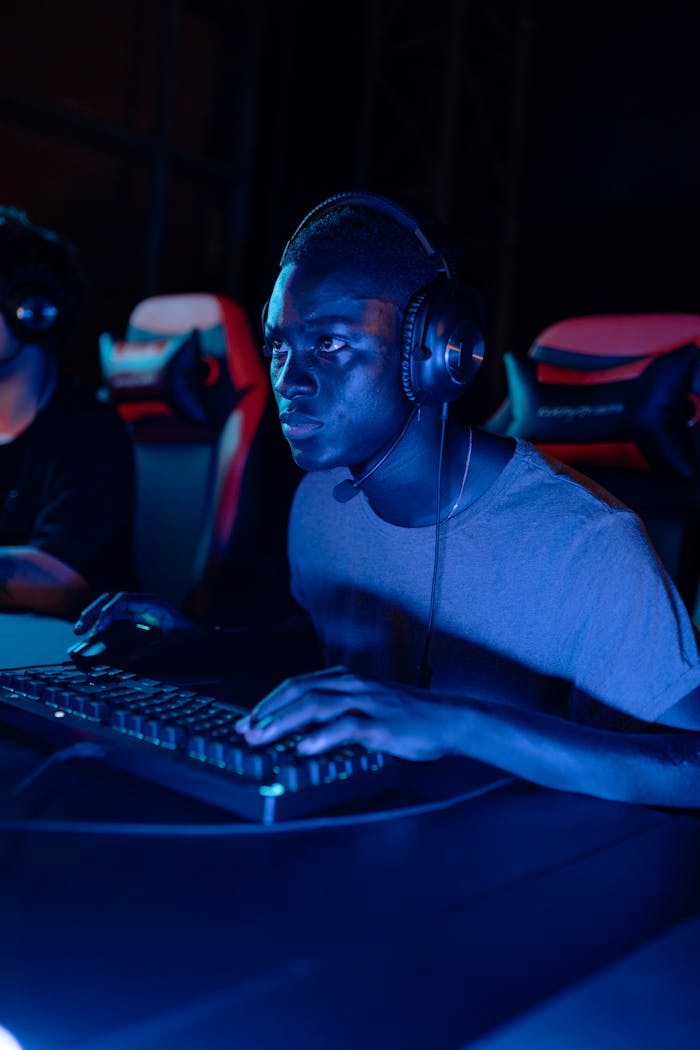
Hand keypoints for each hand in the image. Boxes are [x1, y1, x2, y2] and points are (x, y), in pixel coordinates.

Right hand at [74, 591, 200, 638]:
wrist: (201, 640)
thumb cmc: (189, 640)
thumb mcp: (172, 644)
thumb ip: (152, 649)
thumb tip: (131, 657)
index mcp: (153, 603)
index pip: (122, 600)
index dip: (106, 613)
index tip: (97, 629)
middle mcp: (144, 603)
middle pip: (111, 600)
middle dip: (93, 612)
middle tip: (79, 629)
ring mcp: (140, 609)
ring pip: (110, 607)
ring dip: (94, 616)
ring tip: (81, 631)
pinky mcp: (137, 619)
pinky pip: (116, 617)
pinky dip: (103, 623)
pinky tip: (94, 634)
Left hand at [235, 666, 457, 760]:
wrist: (450, 718)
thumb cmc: (409, 716)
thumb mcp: (368, 705)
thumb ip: (338, 712)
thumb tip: (303, 729)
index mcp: (347, 679)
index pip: (298, 684)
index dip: (269, 702)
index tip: (248, 720)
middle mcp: (353, 685)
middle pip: (299, 691)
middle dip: (268, 711)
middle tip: (246, 730)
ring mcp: (367, 703)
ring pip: (316, 705)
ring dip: (284, 722)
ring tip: (263, 737)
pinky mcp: (382, 724)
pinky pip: (347, 727)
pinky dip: (322, 736)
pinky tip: (305, 747)